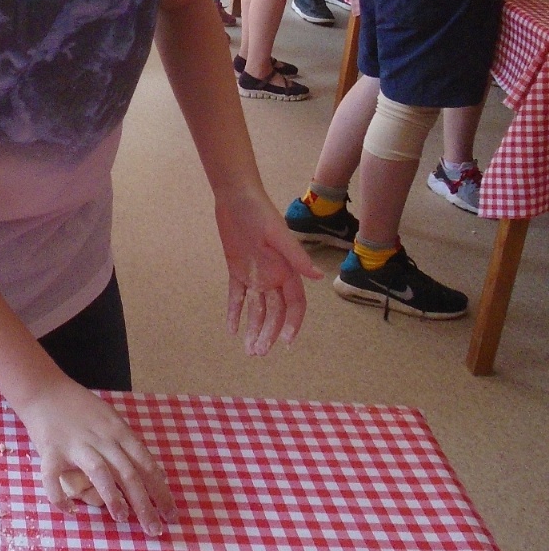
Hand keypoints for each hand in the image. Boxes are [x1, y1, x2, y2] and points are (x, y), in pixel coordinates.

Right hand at [19, 374, 176, 534]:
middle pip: (128, 473)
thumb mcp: (112, 420)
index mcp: (119, 431)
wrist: (44, 390)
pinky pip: (54, 477)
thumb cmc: (80, 408)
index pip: (146, 465)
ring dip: (113, 497)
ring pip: (100, 472)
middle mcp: (102, 438)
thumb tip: (155, 474)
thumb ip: (129, 445)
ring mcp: (76, 444)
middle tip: (154, 530)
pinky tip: (70, 511)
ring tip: (122, 519)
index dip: (160, 491)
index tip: (172, 515)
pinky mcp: (51, 450)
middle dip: (144, 504)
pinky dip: (60, 497)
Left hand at [216, 188, 320, 356]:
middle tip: (259, 352)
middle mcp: (274, 276)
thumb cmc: (260, 212)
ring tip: (249, 349)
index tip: (285, 342)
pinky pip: (237, 296)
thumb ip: (296, 257)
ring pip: (257, 308)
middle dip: (269, 333)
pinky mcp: (237, 270)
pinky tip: (232, 330)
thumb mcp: (277, 235)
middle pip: (275, 312)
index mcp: (287, 270)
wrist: (236, 198)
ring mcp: (256, 274)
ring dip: (254, 328)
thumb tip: (317, 277)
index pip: (295, 304)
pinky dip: (235, 312)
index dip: (292, 323)